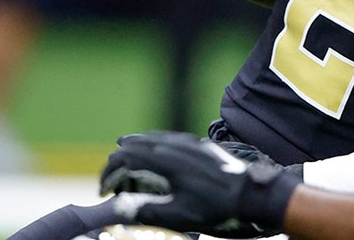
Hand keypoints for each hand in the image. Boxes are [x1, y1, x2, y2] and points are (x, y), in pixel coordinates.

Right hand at [99, 131, 300, 237]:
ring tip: (124, 144)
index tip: (102, 190)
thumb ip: (146, 210)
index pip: (127, 159)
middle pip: (139, 144)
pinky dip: (157, 140)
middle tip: (109, 168)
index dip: (110, 173)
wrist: (250, 193)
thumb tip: (120, 207)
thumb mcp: (177, 215)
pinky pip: (172, 137)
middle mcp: (177, 146)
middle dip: (120, 156)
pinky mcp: (203, 146)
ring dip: (137, 143)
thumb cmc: (214, 207)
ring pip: (156, 137)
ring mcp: (191, 144)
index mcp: (166, 161)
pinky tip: (158, 145)